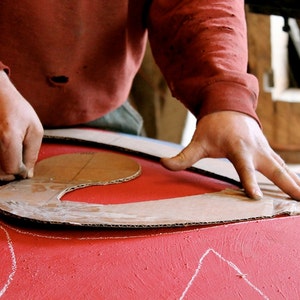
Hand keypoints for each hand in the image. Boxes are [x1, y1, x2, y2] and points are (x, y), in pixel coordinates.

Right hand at [0, 71, 43, 180]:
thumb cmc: (17, 109)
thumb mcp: (34, 130)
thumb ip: (32, 154)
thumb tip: (27, 174)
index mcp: (8, 138)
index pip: (13, 169)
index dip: (21, 172)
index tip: (25, 167)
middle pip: (0, 173)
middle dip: (11, 171)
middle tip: (18, 161)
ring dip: (3, 167)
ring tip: (11, 153)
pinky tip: (4, 151)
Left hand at [161, 111, 299, 199]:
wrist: (229, 106)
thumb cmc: (213, 126)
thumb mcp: (198, 141)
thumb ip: (183, 156)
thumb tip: (163, 164)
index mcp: (237, 148)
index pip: (243, 168)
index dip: (248, 182)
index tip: (255, 197)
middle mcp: (255, 149)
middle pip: (274, 170)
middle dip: (288, 185)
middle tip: (299, 201)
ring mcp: (264, 150)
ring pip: (283, 168)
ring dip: (295, 183)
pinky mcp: (268, 151)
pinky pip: (282, 166)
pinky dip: (292, 177)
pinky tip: (297, 189)